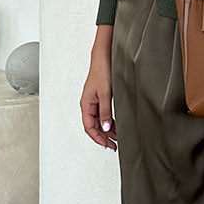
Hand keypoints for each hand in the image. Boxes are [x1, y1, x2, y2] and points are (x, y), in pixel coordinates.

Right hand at [81, 33, 117, 150]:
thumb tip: (106, 127)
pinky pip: (103, 115)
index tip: (107, 145)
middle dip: (104, 137)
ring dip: (108, 130)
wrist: (104, 58)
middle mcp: (89, 104)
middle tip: (114, 146)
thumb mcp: (105, 94)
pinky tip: (116, 126)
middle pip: (94, 126)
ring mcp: (95, 102)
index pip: (89, 127)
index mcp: (86, 104)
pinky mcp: (101, 98)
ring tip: (117, 138)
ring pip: (100, 121)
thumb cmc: (102, 72)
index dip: (98, 138)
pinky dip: (110, 122)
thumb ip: (105, 111)